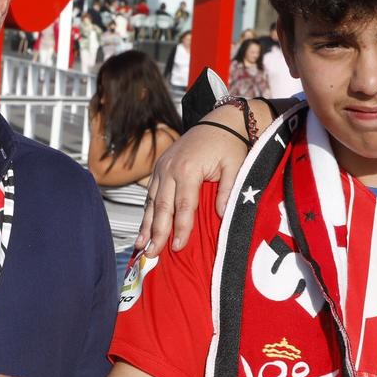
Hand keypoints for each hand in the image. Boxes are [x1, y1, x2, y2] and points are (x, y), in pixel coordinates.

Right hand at [136, 102, 256, 256]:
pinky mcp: (159, 168)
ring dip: (146, 226)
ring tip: (141, 246)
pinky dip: (146, 212)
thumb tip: (222, 215)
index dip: (180, 229)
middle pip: (162, 207)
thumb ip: (228, 191)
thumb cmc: (229, 144)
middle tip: (152, 254)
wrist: (219, 122)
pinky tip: (143, 228)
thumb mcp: (236, 166)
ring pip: (152, 202)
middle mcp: (170, 169)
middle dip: (156, 233)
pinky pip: (150, 194)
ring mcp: (162, 168)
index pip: (183, 206)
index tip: (177, 247)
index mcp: (188, 169)